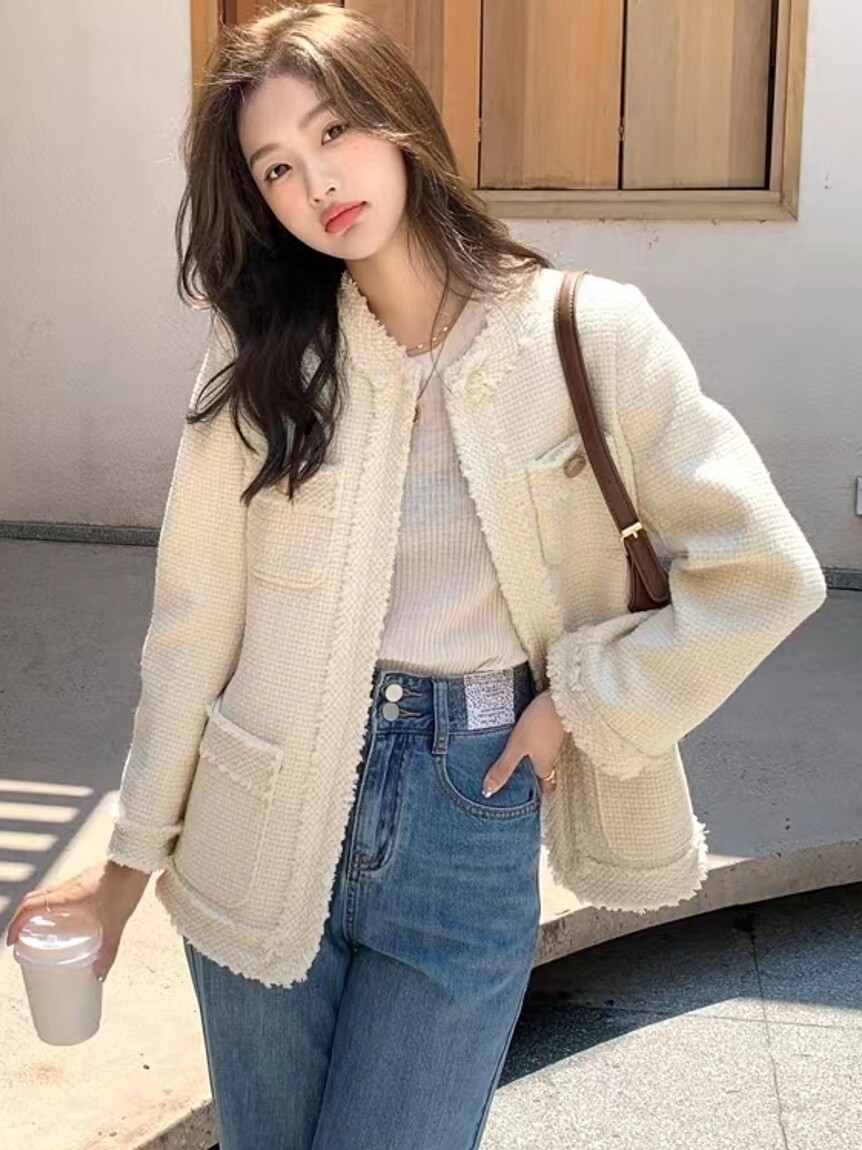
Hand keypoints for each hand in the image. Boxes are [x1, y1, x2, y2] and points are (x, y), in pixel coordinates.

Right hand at [5, 860, 150, 981]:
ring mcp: (76, 883)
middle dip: (21, 918)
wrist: (138, 860)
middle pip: (33, 900)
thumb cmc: (125, 886)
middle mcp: (67, 888)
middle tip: (21, 938)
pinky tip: (66, 919)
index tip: (11, 941)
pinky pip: (59, 893)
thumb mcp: (116, 923)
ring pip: (46, 895)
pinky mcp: (85, 881)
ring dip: (37, 911)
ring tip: (39, 931)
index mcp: (67, 897)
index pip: (30, 907)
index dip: (16, 924)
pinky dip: (53, 906)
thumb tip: (98, 975)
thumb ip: (108, 950)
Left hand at [482, 690, 564, 797]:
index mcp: (544, 765)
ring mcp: (555, 741)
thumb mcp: (517, 747)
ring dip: (533, 758)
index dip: (538, 793)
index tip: (529, 798)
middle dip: (534, 776)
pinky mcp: (554, 726)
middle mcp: (553, 756)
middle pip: (544, 771)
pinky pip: (544, 740)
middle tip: (519, 779)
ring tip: (517, 758)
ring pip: (544, 755)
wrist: (559, 699)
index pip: (545, 786)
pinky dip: (536, 742)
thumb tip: (488, 792)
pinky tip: (525, 737)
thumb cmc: (538, 725)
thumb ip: (504, 768)